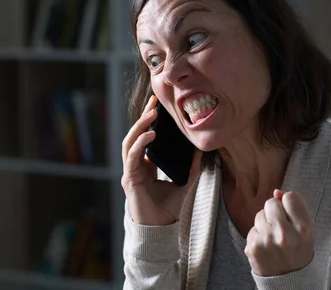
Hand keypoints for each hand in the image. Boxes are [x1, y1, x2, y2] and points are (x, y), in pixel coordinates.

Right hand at [121, 95, 202, 225]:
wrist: (160, 228)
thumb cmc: (168, 207)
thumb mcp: (184, 182)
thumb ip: (191, 167)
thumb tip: (201, 150)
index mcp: (145, 164)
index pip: (144, 137)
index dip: (149, 121)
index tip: (157, 105)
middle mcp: (135, 165)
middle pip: (135, 135)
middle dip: (143, 118)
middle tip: (153, 103)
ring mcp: (130, 171)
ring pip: (129, 142)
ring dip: (139, 127)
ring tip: (151, 115)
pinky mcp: (129, 178)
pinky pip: (132, 156)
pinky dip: (140, 143)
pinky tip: (151, 134)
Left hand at [245, 189, 314, 276]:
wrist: (287, 280)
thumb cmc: (297, 250)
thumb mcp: (306, 230)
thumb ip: (296, 208)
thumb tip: (277, 191)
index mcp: (304, 229)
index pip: (291, 197)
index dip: (289, 204)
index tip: (290, 214)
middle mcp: (286, 233)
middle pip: (271, 202)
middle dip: (274, 211)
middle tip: (280, 227)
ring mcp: (267, 240)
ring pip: (259, 214)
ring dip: (264, 223)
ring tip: (273, 238)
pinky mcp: (253, 246)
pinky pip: (252, 228)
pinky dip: (257, 235)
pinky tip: (265, 246)